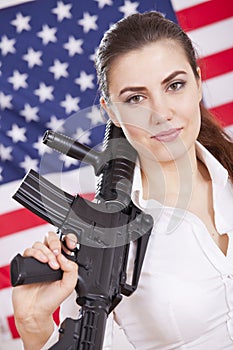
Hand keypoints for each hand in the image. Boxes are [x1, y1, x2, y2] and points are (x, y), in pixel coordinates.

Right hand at [12, 231, 77, 348]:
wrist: (35, 311)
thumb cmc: (50, 300)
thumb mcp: (69, 285)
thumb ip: (72, 269)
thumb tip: (64, 257)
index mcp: (61, 261)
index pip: (64, 243)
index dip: (68, 240)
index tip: (71, 245)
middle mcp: (49, 257)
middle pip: (51, 238)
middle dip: (56, 242)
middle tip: (58, 252)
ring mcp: (37, 259)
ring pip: (40, 244)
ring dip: (47, 251)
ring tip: (51, 264)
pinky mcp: (26, 263)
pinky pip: (29, 250)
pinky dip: (36, 253)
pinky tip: (42, 261)